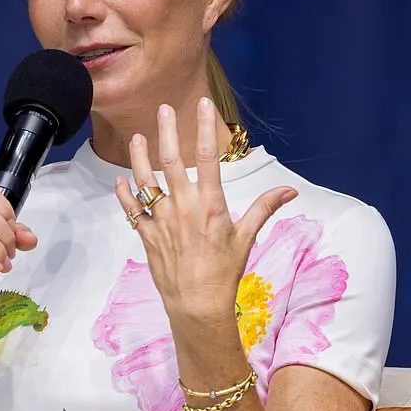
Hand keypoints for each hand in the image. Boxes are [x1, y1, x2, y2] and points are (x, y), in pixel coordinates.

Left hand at [115, 98, 296, 326]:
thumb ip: (264, 208)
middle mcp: (184, 208)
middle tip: (163, 109)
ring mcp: (162, 221)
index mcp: (210, 205)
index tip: (203, 105)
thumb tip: (290, 191)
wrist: (197, 305)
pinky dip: (124, 194)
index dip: (206, 128)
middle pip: (171, 161)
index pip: (210, 158)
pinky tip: (120, 181)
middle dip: (167, 132)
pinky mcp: (148, 235)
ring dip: (139, 157)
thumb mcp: (246, 238)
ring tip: (137, 137)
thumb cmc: (224, 272)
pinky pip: (131, 210)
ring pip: (145, 182)